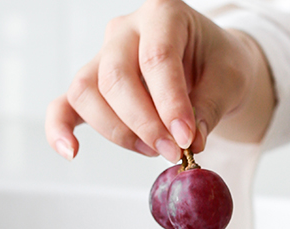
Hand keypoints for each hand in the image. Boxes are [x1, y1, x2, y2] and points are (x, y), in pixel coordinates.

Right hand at [45, 0, 274, 161]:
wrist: (210, 64)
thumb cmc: (218, 65)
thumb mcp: (229, 81)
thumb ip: (209, 109)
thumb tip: (191, 143)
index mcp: (163, 15)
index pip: (156, 58)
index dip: (170, 104)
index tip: (186, 140)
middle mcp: (126, 30)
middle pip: (115, 77)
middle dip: (144, 124)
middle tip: (172, 152)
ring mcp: (103, 56)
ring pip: (87, 92)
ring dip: (117, 131)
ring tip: (153, 151)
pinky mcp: (94, 85)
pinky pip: (64, 104)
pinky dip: (60, 128)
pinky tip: (70, 151)